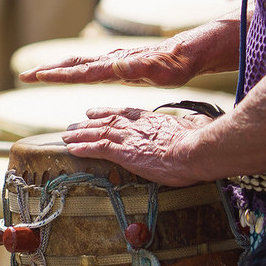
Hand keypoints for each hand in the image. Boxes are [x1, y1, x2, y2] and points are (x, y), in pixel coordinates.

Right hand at [20, 41, 200, 87]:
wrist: (188, 53)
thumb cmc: (176, 65)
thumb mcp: (160, 71)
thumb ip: (138, 70)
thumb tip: (114, 66)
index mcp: (115, 65)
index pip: (80, 71)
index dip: (57, 75)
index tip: (36, 76)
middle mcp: (110, 61)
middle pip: (72, 64)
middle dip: (48, 70)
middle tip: (25, 75)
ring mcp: (113, 61)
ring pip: (79, 63)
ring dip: (57, 68)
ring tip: (39, 73)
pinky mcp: (119, 64)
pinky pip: (89, 66)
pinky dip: (73, 69)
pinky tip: (71, 72)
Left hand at [62, 107, 211, 185]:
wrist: (193, 150)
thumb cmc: (198, 142)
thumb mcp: (193, 127)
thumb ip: (190, 124)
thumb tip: (198, 123)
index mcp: (149, 119)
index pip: (123, 113)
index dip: (107, 112)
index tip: (94, 112)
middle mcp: (134, 126)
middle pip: (105, 122)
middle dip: (88, 123)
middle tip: (73, 124)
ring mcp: (127, 138)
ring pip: (97, 133)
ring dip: (80, 135)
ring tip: (66, 136)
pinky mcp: (123, 153)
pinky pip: (97, 149)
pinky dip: (83, 148)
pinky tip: (72, 148)